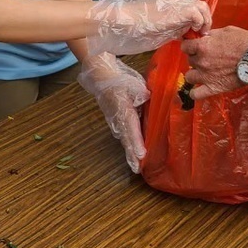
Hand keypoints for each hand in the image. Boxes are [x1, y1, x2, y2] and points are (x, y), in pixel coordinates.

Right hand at [79, 53, 149, 172]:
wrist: (101, 78)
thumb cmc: (118, 81)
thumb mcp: (131, 83)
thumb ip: (140, 92)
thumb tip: (146, 97)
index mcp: (123, 110)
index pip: (131, 128)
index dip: (136, 142)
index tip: (140, 154)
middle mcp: (118, 120)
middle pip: (126, 140)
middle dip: (131, 155)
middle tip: (137, 169)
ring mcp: (116, 122)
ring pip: (124, 140)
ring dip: (130, 153)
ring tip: (136, 167)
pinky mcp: (117, 123)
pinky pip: (124, 136)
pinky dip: (128, 146)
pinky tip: (134, 155)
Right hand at [87, 0, 210, 56]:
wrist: (122, 21)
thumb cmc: (133, 28)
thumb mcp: (157, 28)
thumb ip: (170, 28)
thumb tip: (182, 34)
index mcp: (170, 3)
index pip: (192, 8)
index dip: (197, 20)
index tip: (195, 33)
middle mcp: (176, 0)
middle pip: (200, 5)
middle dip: (205, 19)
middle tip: (202, 34)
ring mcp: (177, 4)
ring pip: (202, 7)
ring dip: (205, 21)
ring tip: (201, 34)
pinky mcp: (178, 10)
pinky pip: (197, 14)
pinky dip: (200, 23)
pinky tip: (194, 33)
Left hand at [182, 27, 247, 100]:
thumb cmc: (244, 42)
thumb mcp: (227, 30)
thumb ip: (212, 34)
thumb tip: (204, 36)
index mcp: (203, 46)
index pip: (185, 46)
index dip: (190, 45)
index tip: (195, 45)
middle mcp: (201, 61)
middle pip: (189, 59)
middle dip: (196, 57)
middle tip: (206, 57)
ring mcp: (205, 76)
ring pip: (189, 76)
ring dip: (195, 73)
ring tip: (203, 72)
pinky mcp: (213, 88)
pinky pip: (196, 94)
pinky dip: (195, 93)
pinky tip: (198, 89)